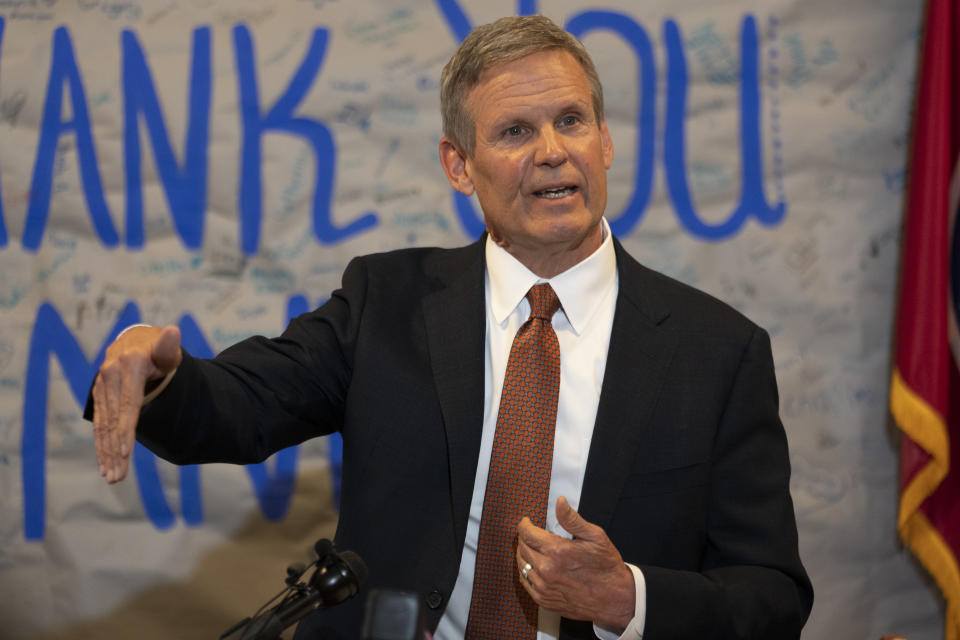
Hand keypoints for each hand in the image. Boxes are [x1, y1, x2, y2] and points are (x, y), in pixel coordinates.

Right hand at [91, 325, 180, 483]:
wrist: (137, 341)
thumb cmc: (158, 349)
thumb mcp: (166, 348)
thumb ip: (169, 346)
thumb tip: (174, 332)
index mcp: (128, 365)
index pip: (128, 403)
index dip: (126, 429)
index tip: (125, 452)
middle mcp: (109, 375)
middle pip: (113, 419)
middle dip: (114, 450)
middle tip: (118, 477)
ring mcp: (101, 385)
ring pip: (103, 424)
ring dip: (106, 453)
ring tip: (112, 477)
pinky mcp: (98, 394)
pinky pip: (99, 422)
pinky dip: (101, 444)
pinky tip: (104, 463)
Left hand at [516, 496, 634, 630]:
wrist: (614, 598)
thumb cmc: (606, 567)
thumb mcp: (595, 536)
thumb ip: (572, 519)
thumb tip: (559, 502)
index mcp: (557, 552)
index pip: (527, 534)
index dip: (524, 525)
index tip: (526, 522)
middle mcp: (547, 570)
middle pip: (522, 548)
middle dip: (524, 538)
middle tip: (530, 534)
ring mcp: (544, 587)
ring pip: (522, 565)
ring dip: (523, 554)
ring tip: (531, 548)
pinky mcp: (544, 600)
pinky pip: (525, 582)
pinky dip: (525, 571)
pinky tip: (533, 566)